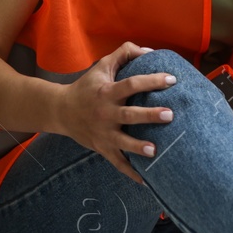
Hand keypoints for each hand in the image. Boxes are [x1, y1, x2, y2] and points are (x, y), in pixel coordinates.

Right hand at [53, 41, 175, 184]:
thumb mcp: (102, 66)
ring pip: (122, 143)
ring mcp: (103, 133)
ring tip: (155, 151)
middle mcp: (105, 113)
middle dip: (149, 115)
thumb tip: (149, 51)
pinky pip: (117, 163)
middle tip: (170, 115)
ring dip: (138, 147)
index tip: (172, 80)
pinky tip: (147, 181)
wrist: (60, 111)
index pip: (132, 84)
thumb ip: (124, 54)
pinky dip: (131, 173)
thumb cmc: (87, 87)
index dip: (151, 81)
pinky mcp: (102, 148)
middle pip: (129, 115)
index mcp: (107, 92)